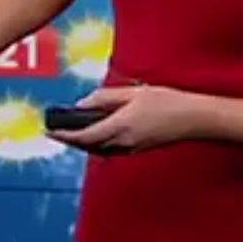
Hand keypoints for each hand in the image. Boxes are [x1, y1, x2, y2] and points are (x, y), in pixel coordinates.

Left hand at [47, 84, 209, 154]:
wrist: (194, 119)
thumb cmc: (166, 102)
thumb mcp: (133, 93)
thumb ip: (105, 98)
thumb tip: (82, 104)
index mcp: (119, 127)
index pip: (83, 135)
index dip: (63, 135)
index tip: (48, 131)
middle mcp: (122, 142)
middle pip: (87, 145)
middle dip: (70, 139)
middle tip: (56, 130)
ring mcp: (130, 148)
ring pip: (98, 149)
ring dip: (83, 142)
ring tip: (71, 131)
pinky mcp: (137, 148)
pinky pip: (110, 149)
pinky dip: (97, 142)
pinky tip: (95, 133)